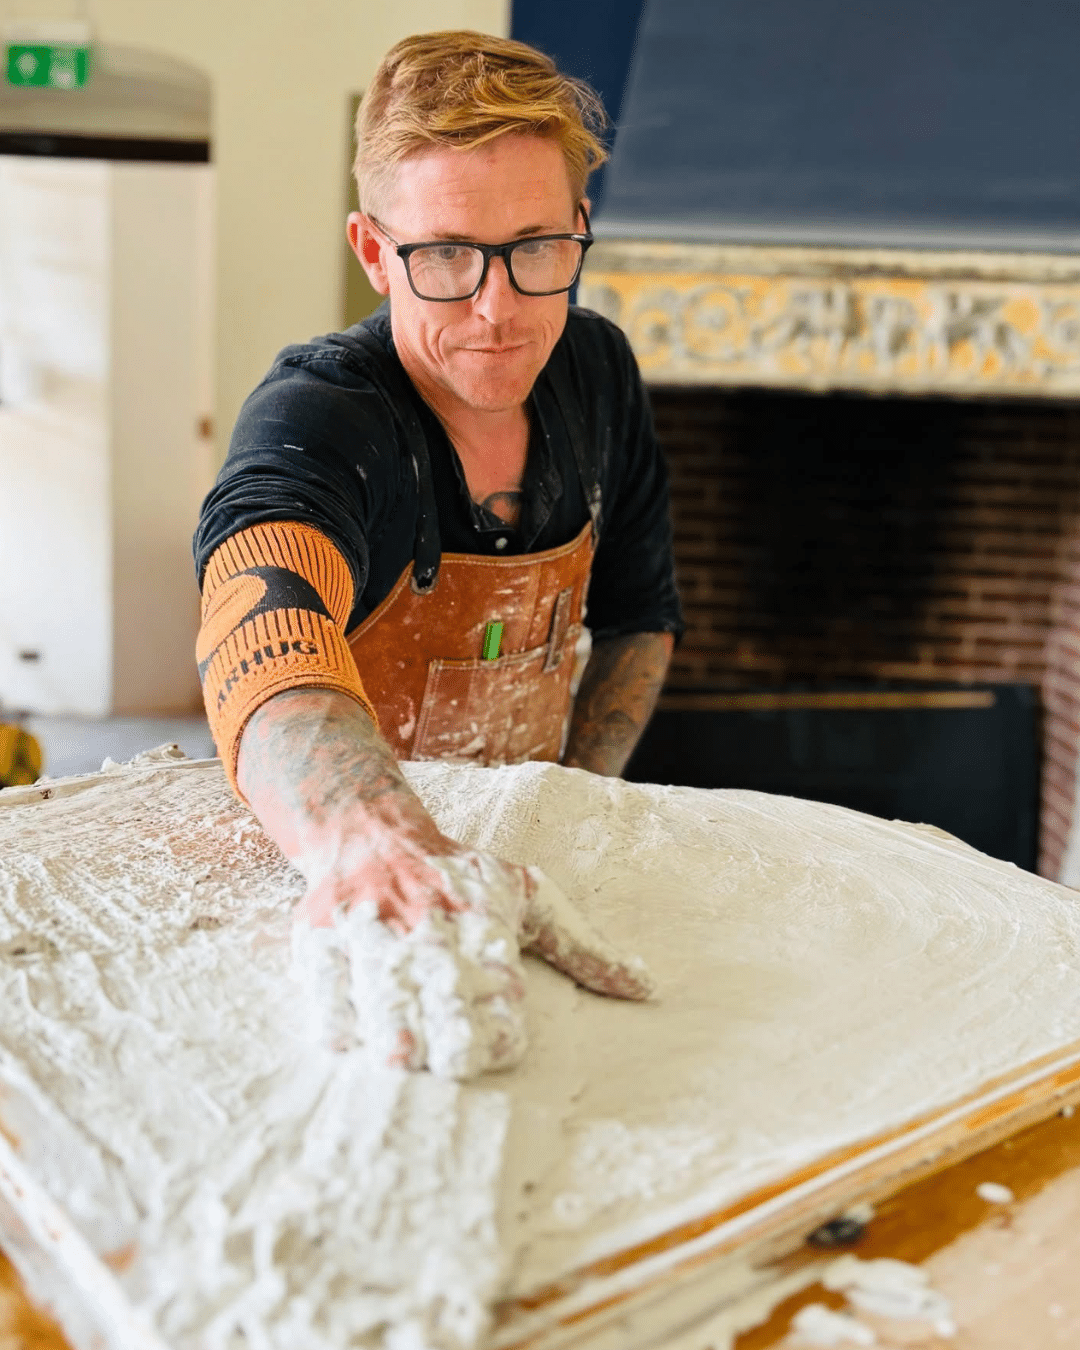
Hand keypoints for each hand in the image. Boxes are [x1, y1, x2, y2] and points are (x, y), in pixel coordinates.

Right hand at [291, 848, 653, 1079]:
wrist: (370, 834)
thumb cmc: (459, 878)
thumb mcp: (529, 898)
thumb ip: (584, 948)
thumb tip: (647, 989)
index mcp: (483, 919)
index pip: (499, 992)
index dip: (501, 1031)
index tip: (500, 1041)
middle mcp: (428, 927)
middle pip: (441, 1009)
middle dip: (449, 1050)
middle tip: (451, 1064)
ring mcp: (369, 937)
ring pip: (384, 1014)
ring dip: (399, 1050)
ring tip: (409, 1064)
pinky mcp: (320, 945)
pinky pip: (329, 1009)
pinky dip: (347, 1038)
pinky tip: (362, 1046)